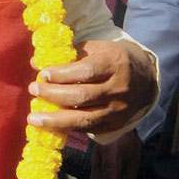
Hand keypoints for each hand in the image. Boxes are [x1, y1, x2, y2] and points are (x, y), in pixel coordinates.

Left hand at [28, 37, 156, 137]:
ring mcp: (117, 110)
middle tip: (33, 89)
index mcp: (115, 63)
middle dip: (54, 95)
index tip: (43, 74)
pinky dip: (67, 128)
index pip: (87, 71)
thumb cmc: (113, 58)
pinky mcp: (114, 125)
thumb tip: (36, 63)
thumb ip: (69, 54)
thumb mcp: (97, 48)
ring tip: (33, 118)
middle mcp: (118, 89)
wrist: (145, 78)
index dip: (63, 74)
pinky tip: (50, 125)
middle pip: (83, 96)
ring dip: (56, 120)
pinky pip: (88, 129)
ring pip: (85, 119)